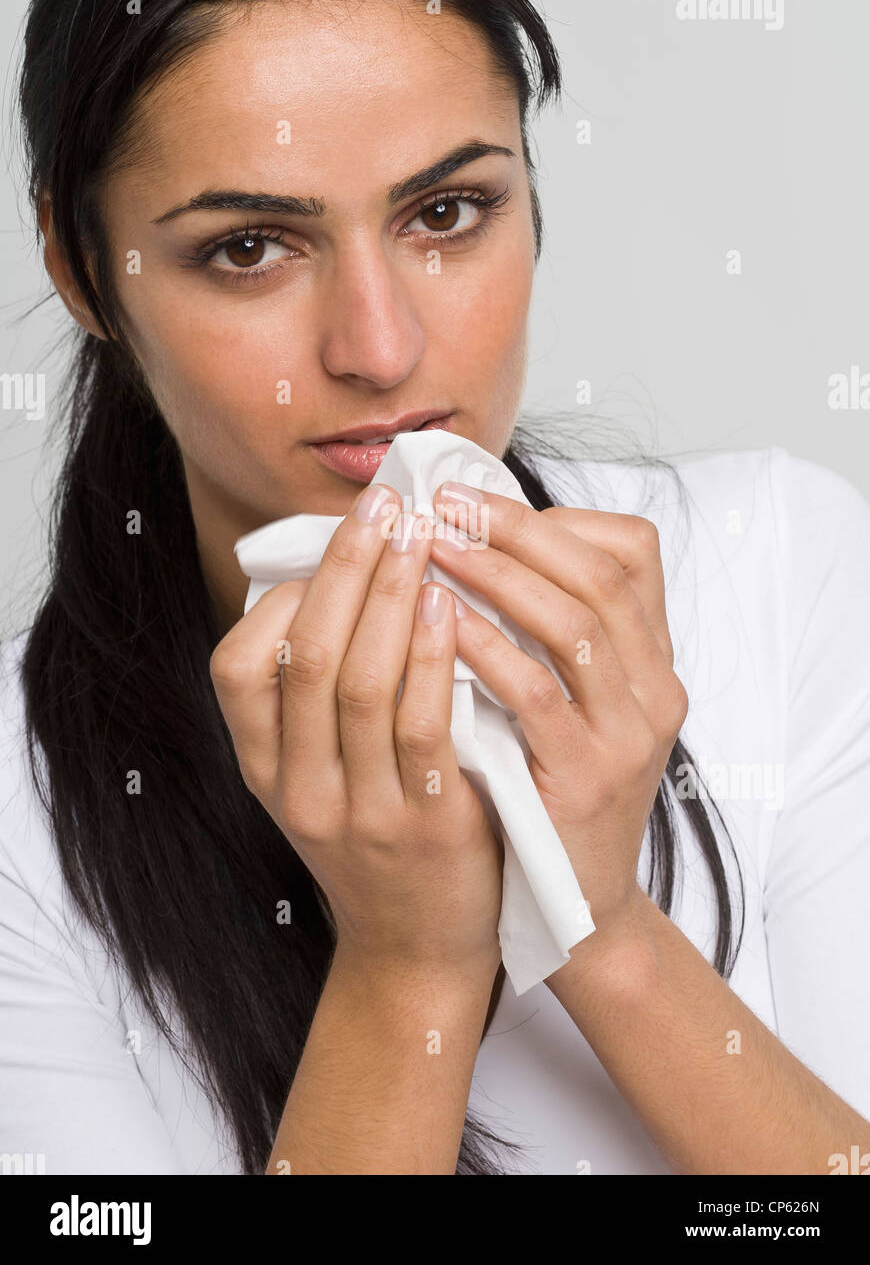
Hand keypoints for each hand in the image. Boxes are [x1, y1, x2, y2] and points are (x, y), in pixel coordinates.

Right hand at [209, 483, 503, 981]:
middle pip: (308, 656)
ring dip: (391, 598)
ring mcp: (360, 811)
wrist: (417, 949)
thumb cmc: (376, 843)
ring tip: (421, 537)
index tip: (339, 535)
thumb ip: (320, 699)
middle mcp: (299, 788)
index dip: (287, 591)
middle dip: (346, 569)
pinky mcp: (425, 827)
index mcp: (264, 768)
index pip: (238, 664)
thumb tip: (341, 581)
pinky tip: (452, 608)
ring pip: (361, 684)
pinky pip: (422, 728)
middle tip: (385, 507)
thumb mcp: (321, 775)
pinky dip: (431, 659)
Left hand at [428, 483, 688, 944]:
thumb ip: (542, 634)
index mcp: (654, 661)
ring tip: (432, 546)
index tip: (474, 499)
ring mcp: (629, 735)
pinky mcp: (589, 778)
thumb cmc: (552, 790)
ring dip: (498, 574)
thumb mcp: (568, 703)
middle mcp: (655, 689)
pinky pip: (539, 694)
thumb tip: (476, 545)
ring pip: (576, 623)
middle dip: (514, 529)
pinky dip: (489, 648)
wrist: (575, 905)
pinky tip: (441, 622)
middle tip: (442, 504)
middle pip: (598, 574)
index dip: (550, 518)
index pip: (630, 552)